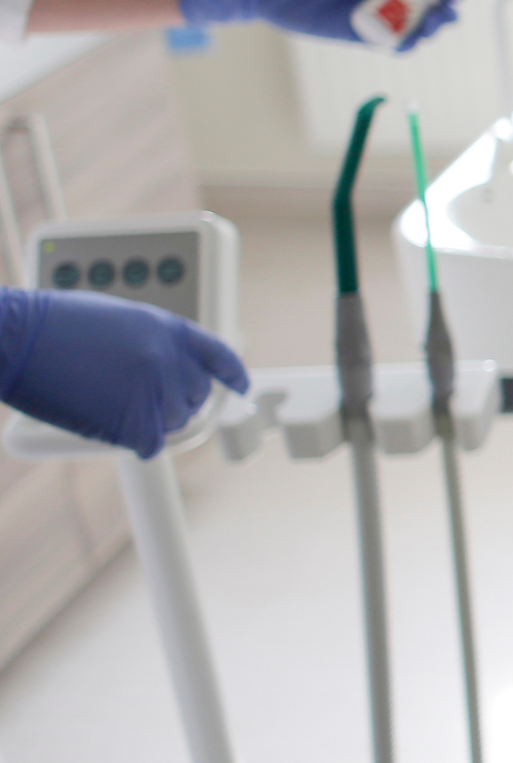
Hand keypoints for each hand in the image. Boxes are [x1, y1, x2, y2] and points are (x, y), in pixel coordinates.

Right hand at [0, 289, 249, 457]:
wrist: (18, 337)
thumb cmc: (54, 325)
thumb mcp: (120, 319)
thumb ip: (150, 341)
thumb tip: (159, 366)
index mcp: (170, 328)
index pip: (217, 355)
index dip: (231, 373)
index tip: (240, 386)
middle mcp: (171, 358)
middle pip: (195, 394)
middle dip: (176, 400)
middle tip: (145, 401)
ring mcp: (155, 389)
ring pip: (176, 420)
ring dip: (154, 420)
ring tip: (118, 407)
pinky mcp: (135, 419)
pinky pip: (150, 443)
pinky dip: (136, 441)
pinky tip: (116, 429)